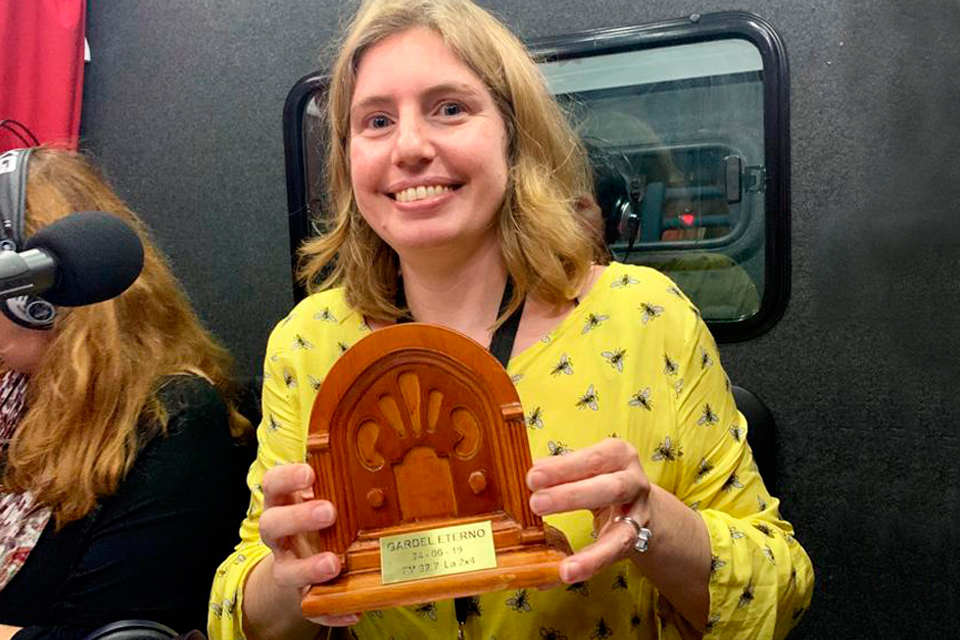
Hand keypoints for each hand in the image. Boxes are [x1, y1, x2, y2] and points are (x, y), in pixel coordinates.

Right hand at [260, 463, 359, 626]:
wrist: (299, 562)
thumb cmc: (316, 520)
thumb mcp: (321, 496)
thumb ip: (338, 482)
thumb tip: (383, 456)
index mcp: (282, 505)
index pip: (272, 486)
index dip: (286, 478)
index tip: (309, 472)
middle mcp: (279, 536)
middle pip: (272, 525)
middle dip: (298, 518)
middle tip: (328, 512)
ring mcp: (287, 566)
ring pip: (286, 571)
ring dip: (309, 568)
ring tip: (333, 564)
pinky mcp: (301, 594)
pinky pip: (311, 607)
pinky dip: (331, 611)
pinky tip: (353, 610)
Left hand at [526, 438, 650, 583]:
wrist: (638, 503)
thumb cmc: (601, 477)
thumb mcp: (586, 466)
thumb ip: (561, 470)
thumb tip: (531, 473)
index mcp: (618, 454)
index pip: (591, 458)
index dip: (563, 467)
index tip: (533, 476)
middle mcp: (634, 482)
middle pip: (609, 489)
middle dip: (572, 496)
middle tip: (536, 503)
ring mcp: (638, 514)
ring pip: (621, 531)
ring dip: (591, 548)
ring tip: (563, 565)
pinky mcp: (635, 540)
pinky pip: (614, 554)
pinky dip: (592, 564)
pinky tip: (569, 572)